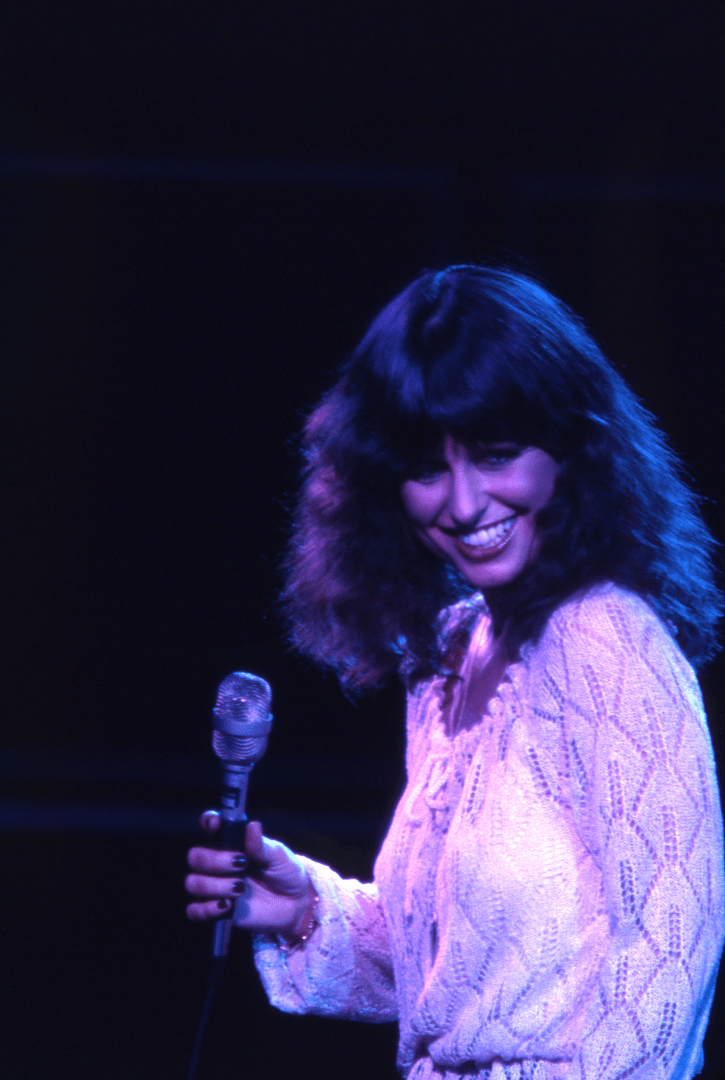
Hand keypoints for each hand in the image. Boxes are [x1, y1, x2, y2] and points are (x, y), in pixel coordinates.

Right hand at [186, 811, 314, 937]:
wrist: (295, 902)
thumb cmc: (284, 871)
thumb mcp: (277, 856)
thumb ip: (261, 845)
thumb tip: (252, 826)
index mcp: (232, 842)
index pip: (210, 825)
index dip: (208, 822)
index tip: (216, 825)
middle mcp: (218, 863)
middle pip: (195, 857)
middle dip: (214, 861)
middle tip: (240, 865)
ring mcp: (215, 886)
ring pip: (193, 883)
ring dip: (214, 886)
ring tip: (240, 889)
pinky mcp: (216, 910)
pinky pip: (195, 911)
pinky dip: (207, 909)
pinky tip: (227, 906)